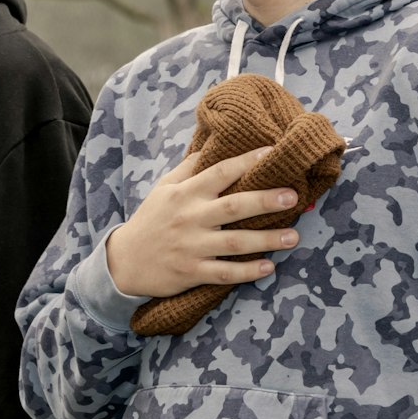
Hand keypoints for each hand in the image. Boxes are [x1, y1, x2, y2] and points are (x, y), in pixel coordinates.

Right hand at [105, 144, 302, 298]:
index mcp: (185, 194)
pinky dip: (247, 272)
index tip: (271, 153)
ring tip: (293, 236)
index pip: (219, 172)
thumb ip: (189, 169)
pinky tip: (268, 268)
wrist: (124, 262)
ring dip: (266, 240)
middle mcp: (191, 218)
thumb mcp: (163, 189)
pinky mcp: (192, 272)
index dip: (246, 162)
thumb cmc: (151, 221)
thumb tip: (211, 145)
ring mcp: (192, 247)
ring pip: (234, 243)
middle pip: (233, 207)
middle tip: (293, 197)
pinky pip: (224, 273)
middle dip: (265, 201)